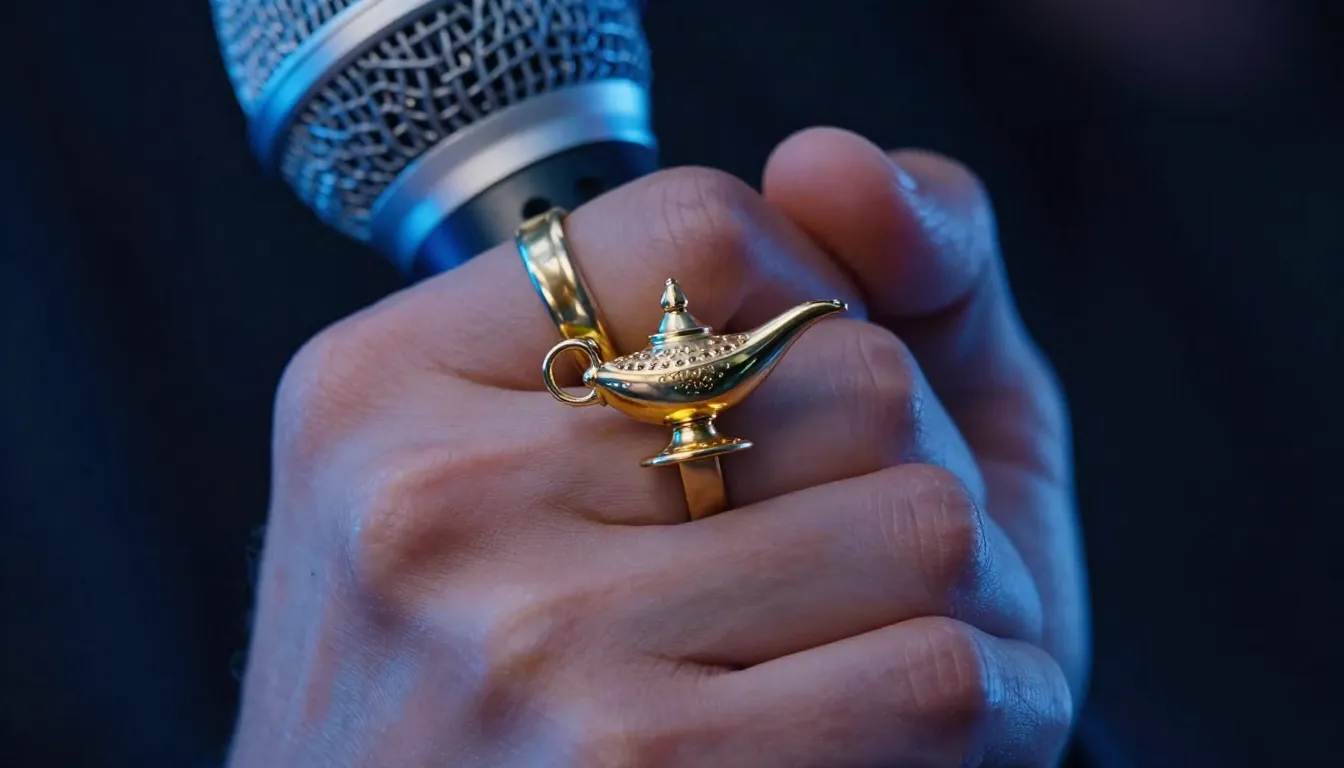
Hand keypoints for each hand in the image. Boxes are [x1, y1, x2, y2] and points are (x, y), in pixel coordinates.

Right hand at [228, 128, 1086, 766]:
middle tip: (860, 537)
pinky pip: (941, 673)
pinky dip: (1000, 691)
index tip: (799, 393)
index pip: (700, 227)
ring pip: (924, 520)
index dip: (811, 299)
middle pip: (848, 374)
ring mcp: (526, 643)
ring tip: (894, 632)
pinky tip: (941, 717)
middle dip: (910, 456)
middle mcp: (430, 500)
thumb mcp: (545, 451)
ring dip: (970, 585)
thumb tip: (842, 167)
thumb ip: (729, 277)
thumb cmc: (500, 684)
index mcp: (382, 387)